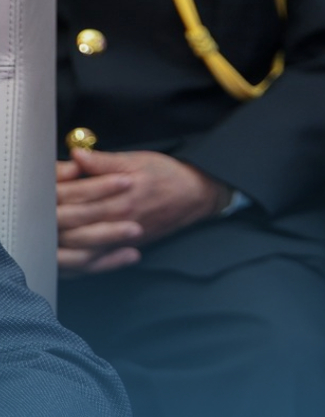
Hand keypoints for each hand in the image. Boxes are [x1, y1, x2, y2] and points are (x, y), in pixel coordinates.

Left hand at [56, 150, 229, 274]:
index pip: (74, 194)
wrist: (198, 196)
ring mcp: (123, 234)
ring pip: (81, 245)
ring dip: (59, 240)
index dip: (53, 190)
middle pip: (71, 221)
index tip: (41, 184)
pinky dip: (79, 261)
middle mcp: (119, 216)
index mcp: (119, 192)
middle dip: (50, 216)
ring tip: (45, 232)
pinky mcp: (127, 245)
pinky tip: (66, 255)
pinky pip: (97, 260)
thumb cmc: (168, 175)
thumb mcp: (137, 160)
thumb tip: (78, 155)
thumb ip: (104, 161)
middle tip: (35, 211)